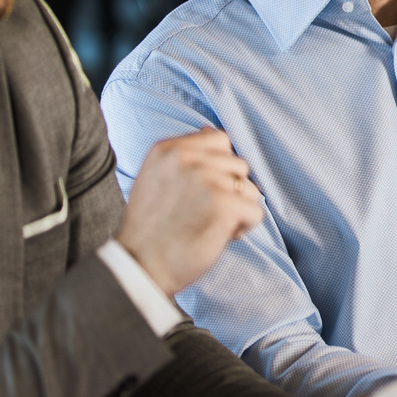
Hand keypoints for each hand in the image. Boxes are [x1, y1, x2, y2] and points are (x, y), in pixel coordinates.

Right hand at [116, 129, 263, 294]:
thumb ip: (185, 155)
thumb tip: (210, 130)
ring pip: (250, 189)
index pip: (220, 141)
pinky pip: (256, 212)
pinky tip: (217, 236)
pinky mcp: (224, 204)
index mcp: (169, 149)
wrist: (140, 266)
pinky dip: (243, 228)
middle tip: (201, 213)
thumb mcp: (157, 178)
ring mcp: (207, 179)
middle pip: (239, 165)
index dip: (219, 169)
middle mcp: (187, 159)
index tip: (200, 192)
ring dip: (237, 210)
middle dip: (229, 192)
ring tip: (208, 224)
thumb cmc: (152, 228)